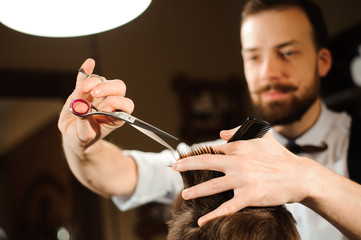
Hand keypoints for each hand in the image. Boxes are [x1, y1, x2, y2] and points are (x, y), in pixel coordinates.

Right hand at [58, 58, 133, 148]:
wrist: (74, 136)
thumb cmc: (83, 138)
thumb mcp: (84, 136)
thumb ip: (84, 123)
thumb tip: (81, 106)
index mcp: (116, 116)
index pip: (126, 105)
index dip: (121, 102)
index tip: (110, 102)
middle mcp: (109, 103)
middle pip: (118, 88)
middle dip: (108, 87)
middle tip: (94, 92)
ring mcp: (97, 95)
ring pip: (101, 81)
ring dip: (92, 82)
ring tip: (81, 89)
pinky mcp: (83, 90)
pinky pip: (86, 77)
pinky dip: (87, 71)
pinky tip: (89, 63)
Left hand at [172, 129, 318, 225]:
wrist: (299, 176)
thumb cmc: (280, 156)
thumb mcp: (262, 135)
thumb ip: (240, 131)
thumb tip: (221, 133)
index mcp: (240, 146)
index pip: (214, 149)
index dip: (199, 154)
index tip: (187, 157)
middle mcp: (238, 161)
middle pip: (206, 162)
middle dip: (187, 165)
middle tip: (173, 167)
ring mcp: (242, 179)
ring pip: (213, 185)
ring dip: (196, 191)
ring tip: (184, 194)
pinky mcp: (249, 196)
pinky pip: (227, 207)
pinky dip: (213, 214)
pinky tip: (202, 220)